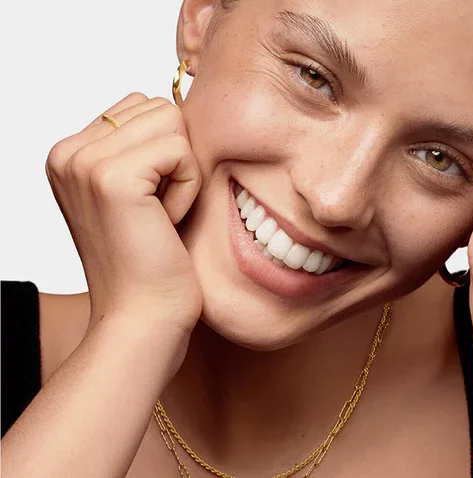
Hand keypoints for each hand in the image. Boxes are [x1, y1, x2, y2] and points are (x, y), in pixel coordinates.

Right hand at [46, 93, 202, 333]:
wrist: (143, 317)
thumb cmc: (151, 261)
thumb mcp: (139, 193)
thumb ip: (141, 146)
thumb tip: (175, 106)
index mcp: (71, 153)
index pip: (143, 106)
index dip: (165, 154)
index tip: (150, 204)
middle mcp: (67, 152)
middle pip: (159, 107)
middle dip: (175, 159)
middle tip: (157, 212)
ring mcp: (83, 162)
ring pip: (171, 122)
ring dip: (182, 172)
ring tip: (160, 215)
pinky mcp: (111, 177)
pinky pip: (181, 151)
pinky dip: (187, 188)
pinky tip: (166, 222)